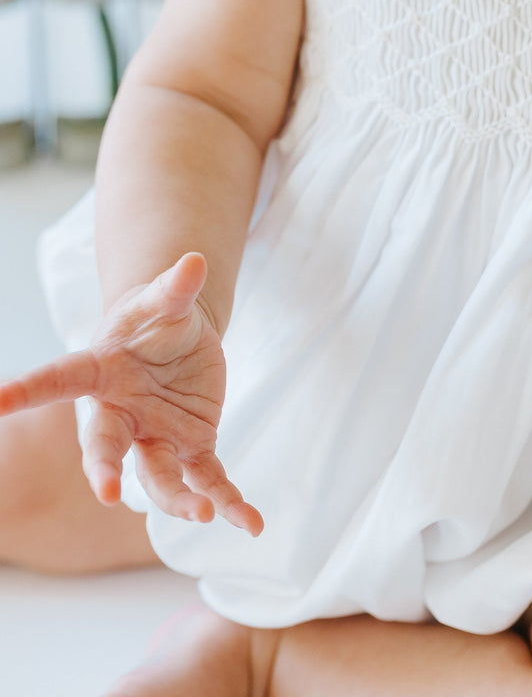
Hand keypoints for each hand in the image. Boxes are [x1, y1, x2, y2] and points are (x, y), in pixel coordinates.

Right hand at [0, 252, 261, 534]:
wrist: (179, 338)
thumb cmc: (157, 320)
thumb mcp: (164, 301)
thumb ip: (175, 287)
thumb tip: (193, 261)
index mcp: (101, 372)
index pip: (60, 379)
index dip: (27, 390)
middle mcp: (122, 414)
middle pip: (106, 447)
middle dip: (106, 470)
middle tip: (109, 492)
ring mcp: (156, 436)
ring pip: (159, 476)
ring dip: (180, 498)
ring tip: (203, 512)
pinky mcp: (191, 447)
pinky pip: (208, 479)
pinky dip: (230, 502)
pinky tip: (252, 523)